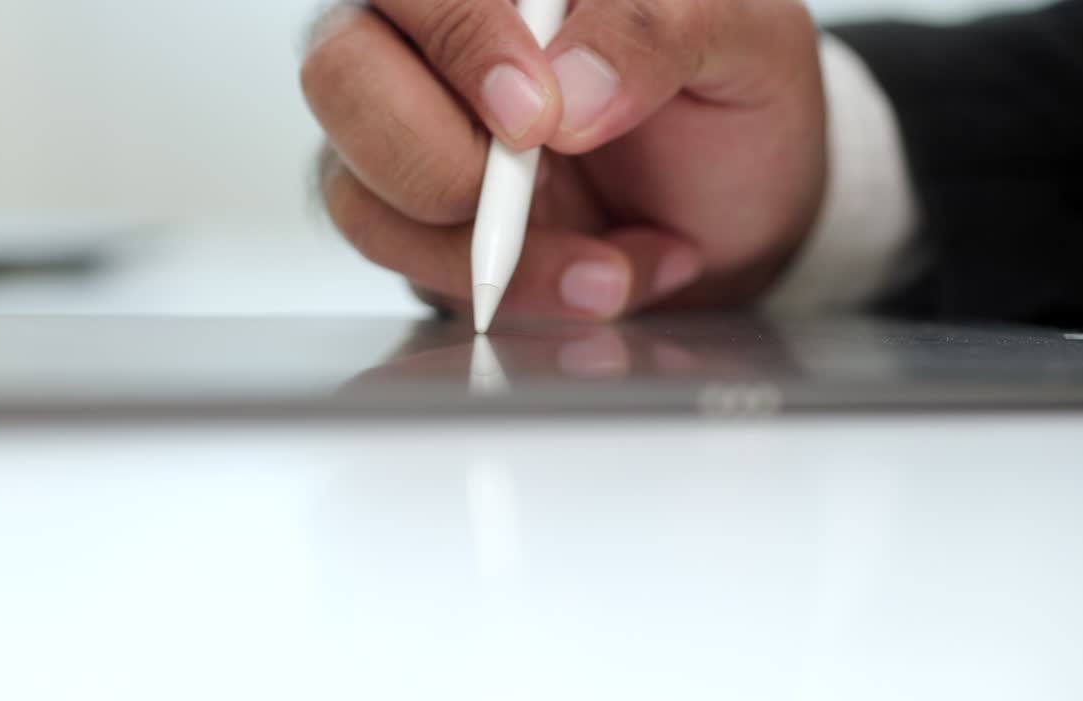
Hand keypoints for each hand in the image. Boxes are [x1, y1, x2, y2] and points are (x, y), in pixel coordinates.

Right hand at [302, 0, 825, 319]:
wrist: (732, 221)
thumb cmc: (726, 113)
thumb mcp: (743, 46)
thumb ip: (659, 30)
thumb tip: (573, 83)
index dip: (464, 44)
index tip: (540, 115)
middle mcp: (427, 43)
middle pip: (339, 72)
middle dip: (436, 154)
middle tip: (536, 186)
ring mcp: (406, 134)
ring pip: (354, 186)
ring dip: (479, 248)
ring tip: (603, 264)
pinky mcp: (409, 220)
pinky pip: (397, 258)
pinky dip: (500, 288)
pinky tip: (586, 276)